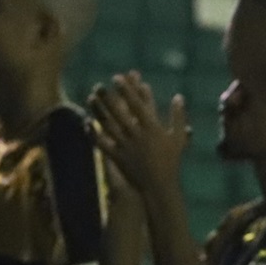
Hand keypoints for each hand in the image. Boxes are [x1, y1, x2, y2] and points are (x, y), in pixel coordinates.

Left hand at [91, 70, 192, 198]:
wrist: (160, 186)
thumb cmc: (171, 160)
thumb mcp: (179, 137)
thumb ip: (178, 116)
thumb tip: (179, 96)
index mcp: (153, 129)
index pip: (138, 106)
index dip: (127, 91)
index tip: (117, 78)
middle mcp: (137, 136)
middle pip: (120, 113)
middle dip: (109, 98)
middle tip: (99, 85)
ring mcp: (126, 147)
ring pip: (109, 126)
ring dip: (99, 111)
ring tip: (91, 98)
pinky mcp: (118, 157)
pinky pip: (103, 144)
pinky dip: (94, 134)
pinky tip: (86, 123)